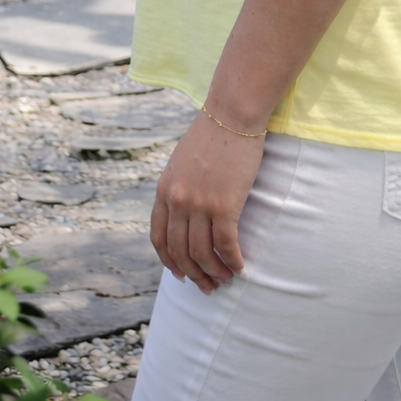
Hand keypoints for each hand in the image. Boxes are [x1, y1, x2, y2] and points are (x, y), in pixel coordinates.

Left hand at [150, 113, 265, 294]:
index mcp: (164, 190)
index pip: (159, 239)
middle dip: (194, 274)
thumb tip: (185, 213)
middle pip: (180, 252)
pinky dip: (233, 261)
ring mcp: (199, 205)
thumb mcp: (182, 161)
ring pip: (203, 254)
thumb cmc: (213, 133)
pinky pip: (226, 245)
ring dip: (215, 272)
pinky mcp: (224, 205)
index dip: (169, 262)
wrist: (232, 114)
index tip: (181, 274)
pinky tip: (241, 266)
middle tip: (208, 286)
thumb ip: (178, 187)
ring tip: (226, 279)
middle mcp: (177, 201)